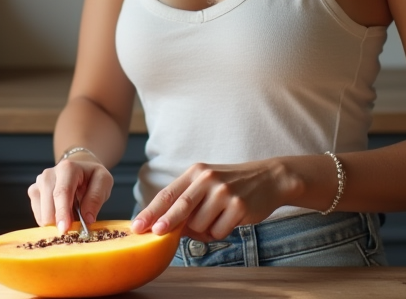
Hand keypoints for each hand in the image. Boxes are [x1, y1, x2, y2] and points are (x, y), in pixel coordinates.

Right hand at [28, 154, 113, 233]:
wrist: (80, 169)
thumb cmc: (92, 177)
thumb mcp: (104, 182)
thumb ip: (96, 198)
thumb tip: (87, 219)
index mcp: (67, 168)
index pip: (62, 193)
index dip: (62, 212)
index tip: (64, 229)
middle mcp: (49, 174)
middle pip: (48, 205)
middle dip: (59, 221)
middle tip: (75, 226)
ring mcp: (39, 183)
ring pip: (42, 213)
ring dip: (55, 222)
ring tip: (70, 215)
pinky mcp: (33, 192)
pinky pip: (38, 215)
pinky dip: (50, 221)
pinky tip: (60, 215)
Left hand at [130, 158, 307, 241]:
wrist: (268, 178)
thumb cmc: (231, 184)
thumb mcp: (207, 183)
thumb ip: (187, 200)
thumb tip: (164, 225)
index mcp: (195, 172)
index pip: (168, 194)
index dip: (151, 211)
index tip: (138, 225)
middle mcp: (208, 179)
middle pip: (180, 206)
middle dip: (166, 222)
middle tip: (156, 232)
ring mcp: (224, 192)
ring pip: (200, 225)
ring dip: (203, 230)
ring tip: (216, 218)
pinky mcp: (238, 206)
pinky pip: (218, 231)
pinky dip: (219, 232)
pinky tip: (229, 220)